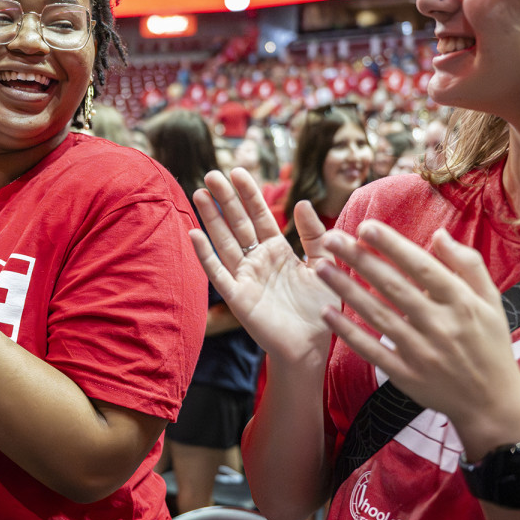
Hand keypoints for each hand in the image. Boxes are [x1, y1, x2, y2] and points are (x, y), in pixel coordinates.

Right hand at [190, 167, 338, 362]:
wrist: (311, 347)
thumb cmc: (318, 309)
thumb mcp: (324, 264)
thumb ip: (315, 234)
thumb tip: (301, 202)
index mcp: (277, 250)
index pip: (260, 215)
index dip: (249, 194)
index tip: (238, 171)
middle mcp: (257, 260)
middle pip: (238, 223)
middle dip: (226, 199)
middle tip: (212, 174)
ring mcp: (244, 277)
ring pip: (224, 241)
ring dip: (212, 218)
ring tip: (200, 192)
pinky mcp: (237, 296)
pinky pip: (218, 272)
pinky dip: (205, 254)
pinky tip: (194, 234)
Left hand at [314, 221, 519, 434]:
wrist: (492, 403)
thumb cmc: (490, 344)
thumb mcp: (490, 301)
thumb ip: (467, 264)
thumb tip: (439, 233)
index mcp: (462, 303)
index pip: (422, 267)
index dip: (393, 245)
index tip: (365, 226)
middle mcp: (440, 325)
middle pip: (393, 286)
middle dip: (359, 259)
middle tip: (331, 238)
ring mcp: (421, 352)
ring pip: (377, 315)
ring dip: (346, 290)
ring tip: (320, 267)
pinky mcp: (406, 375)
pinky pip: (371, 350)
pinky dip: (348, 332)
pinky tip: (326, 313)